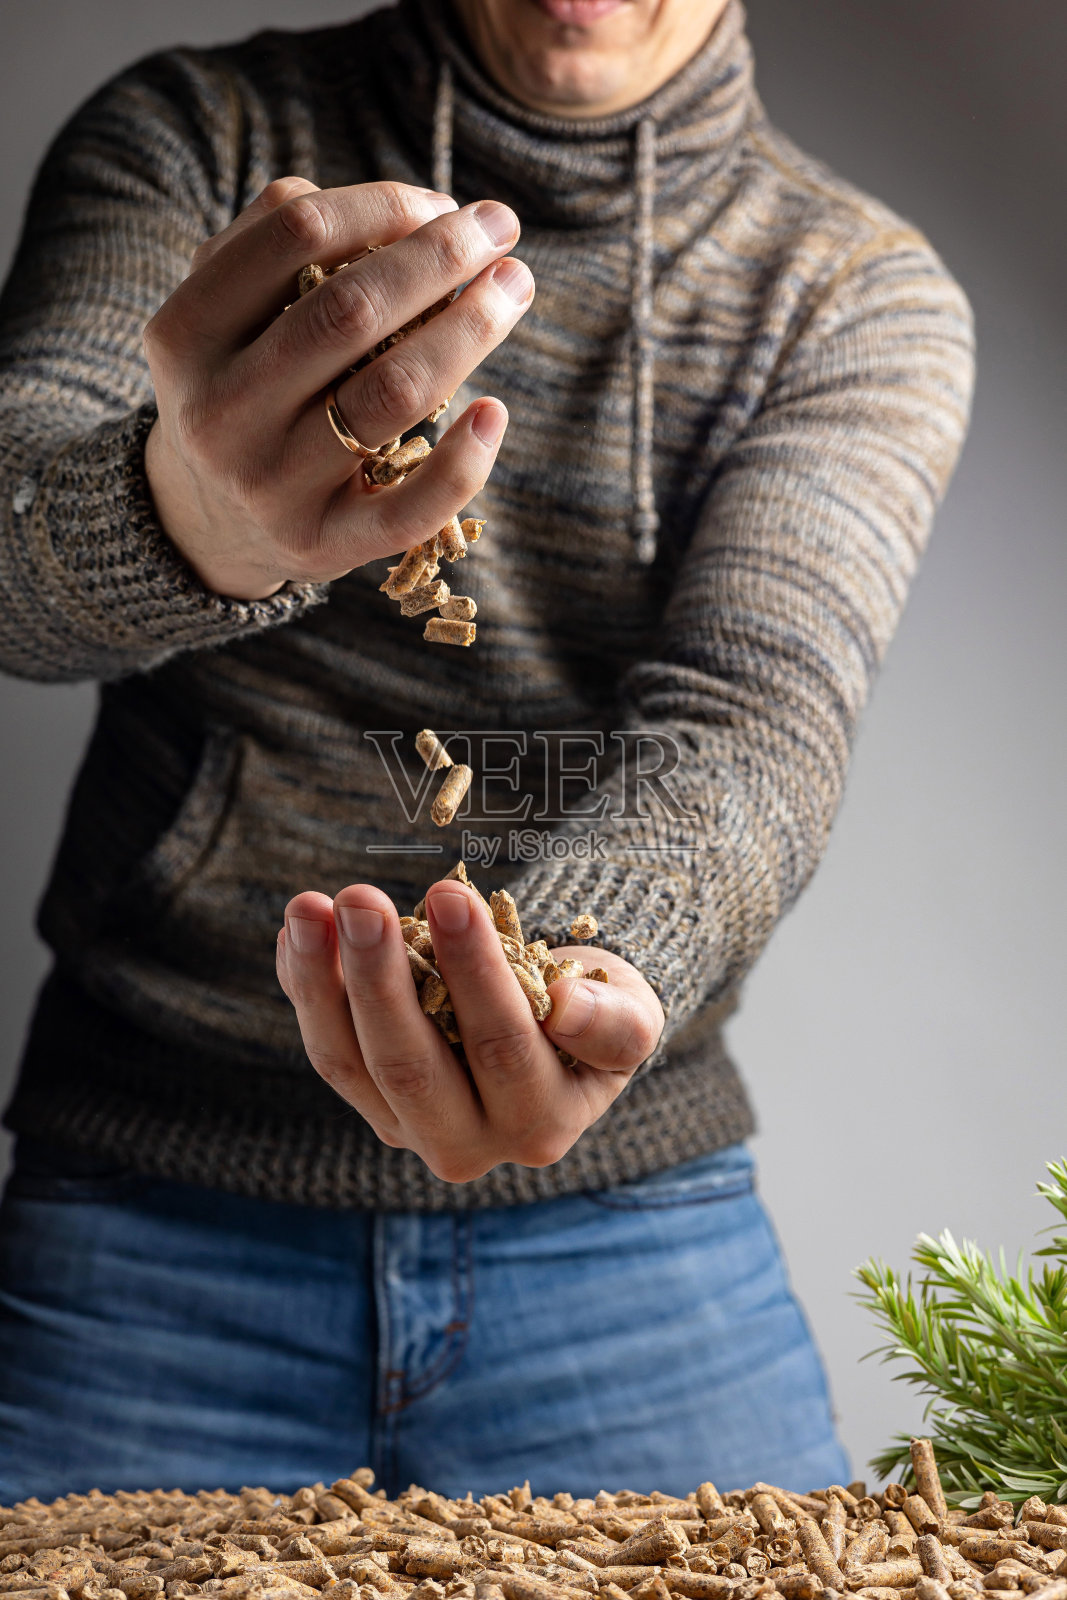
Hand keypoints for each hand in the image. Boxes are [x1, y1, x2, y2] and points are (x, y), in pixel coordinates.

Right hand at [143, 176, 533, 599]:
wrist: (204, 522)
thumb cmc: (239, 387)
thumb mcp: (222, 312)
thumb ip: (277, 242)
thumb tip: (404, 211)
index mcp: (186, 332)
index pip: (296, 233)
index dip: (384, 206)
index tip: (445, 205)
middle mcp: (222, 411)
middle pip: (351, 311)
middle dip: (440, 258)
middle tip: (501, 230)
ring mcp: (272, 486)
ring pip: (390, 394)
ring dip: (469, 331)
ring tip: (511, 289)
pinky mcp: (323, 545)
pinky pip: (408, 508)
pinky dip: (464, 460)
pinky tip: (494, 412)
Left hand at [276, 878, 664, 1182]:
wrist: (558, 1034)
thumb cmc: (599, 1011)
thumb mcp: (632, 1015)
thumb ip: (613, 1022)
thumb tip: (564, 1010)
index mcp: (541, 1124)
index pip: (500, 1044)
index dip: (471, 970)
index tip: (449, 894)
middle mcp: (470, 1143)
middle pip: (410, 1064)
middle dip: (378, 976)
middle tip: (359, 898)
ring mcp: (408, 1128)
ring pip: (350, 1062)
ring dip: (321, 980)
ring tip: (308, 907)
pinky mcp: (370, 1103)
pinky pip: (327, 1050)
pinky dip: (306, 988)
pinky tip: (295, 934)